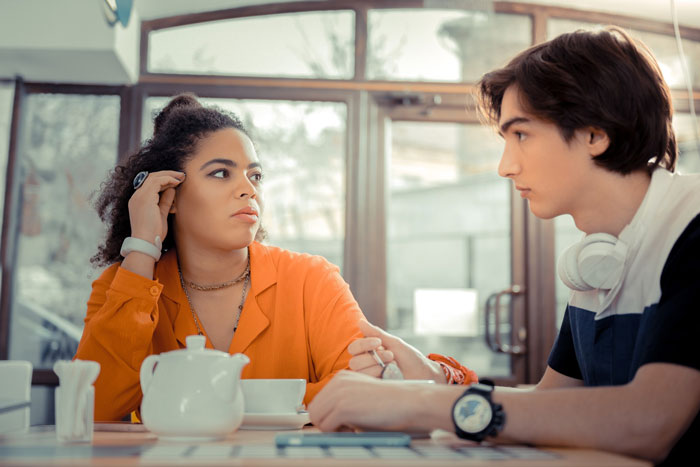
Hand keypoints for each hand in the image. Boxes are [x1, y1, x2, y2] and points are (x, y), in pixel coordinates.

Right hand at [127, 170, 184, 246]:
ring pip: (153, 177)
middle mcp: (136, 196)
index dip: (163, 180)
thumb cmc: (154, 234)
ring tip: (181, 177)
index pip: (149, 184)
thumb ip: (165, 201)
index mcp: (138, 201)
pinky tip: (177, 182)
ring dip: (169, 175)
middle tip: (181, 175)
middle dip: (167, 174)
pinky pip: (157, 182)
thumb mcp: (161, 214)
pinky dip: (168, 180)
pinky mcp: (145, 197)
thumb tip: (172, 190)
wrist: (147, 243)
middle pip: (151, 177)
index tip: (176, 180)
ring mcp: (139, 196)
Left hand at [308, 370, 427, 431]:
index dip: (328, 416)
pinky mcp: (343, 407)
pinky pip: (326, 427)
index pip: (318, 402)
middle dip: (327, 423)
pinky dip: (338, 433)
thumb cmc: (389, 403)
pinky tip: (355, 428)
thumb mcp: (360, 396)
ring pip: (317, 419)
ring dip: (331, 429)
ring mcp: (339, 393)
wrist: (407, 402)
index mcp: (341, 378)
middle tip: (347, 427)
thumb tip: (325, 420)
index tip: (345, 421)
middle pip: (314, 410)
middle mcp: (337, 382)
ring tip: (351, 427)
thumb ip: (342, 403)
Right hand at [348, 320, 445, 382]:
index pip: (353, 348)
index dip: (362, 344)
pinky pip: (367, 384)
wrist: (424, 374)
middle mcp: (367, 365)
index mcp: (370, 352)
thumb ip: (376, 333)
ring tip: (392, 365)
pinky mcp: (375, 388)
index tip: (379, 342)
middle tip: (391, 355)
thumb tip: (360, 322)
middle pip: (354, 362)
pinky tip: (390, 374)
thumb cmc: (410, 358)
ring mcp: (370, 378)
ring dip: (376, 367)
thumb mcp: (394, 343)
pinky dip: (378, 376)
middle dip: (372, 357)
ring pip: (359, 373)